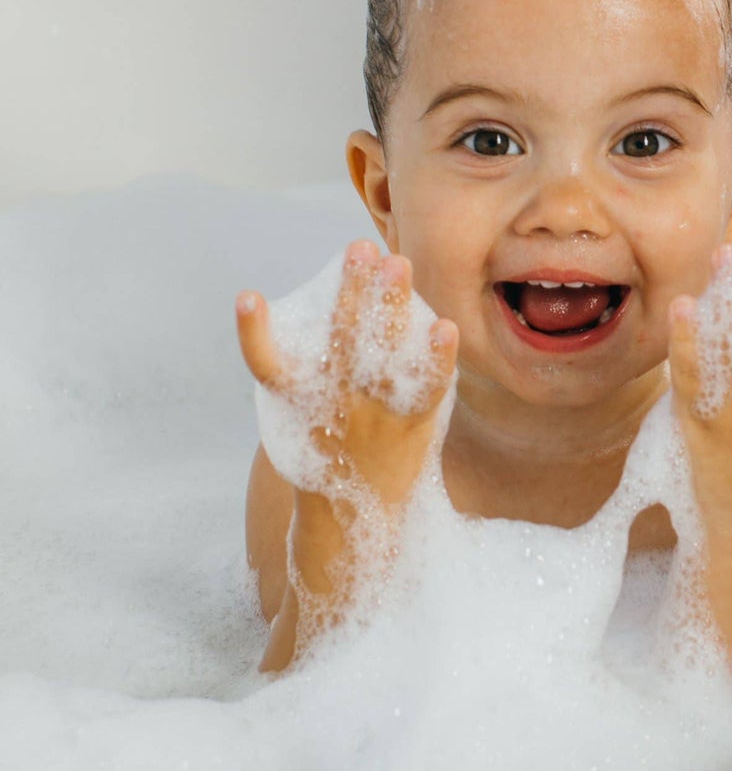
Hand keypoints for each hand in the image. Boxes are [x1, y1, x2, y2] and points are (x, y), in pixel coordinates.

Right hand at [236, 239, 457, 513]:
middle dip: (349, 291)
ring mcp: (373, 416)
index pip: (266, 365)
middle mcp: (332, 405)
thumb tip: (340, 304)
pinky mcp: (412, 427)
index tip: (247, 298)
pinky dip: (435, 359)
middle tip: (358, 248)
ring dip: (389, 307)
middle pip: (337, 341)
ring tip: (397, 263)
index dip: (253, 333)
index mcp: (297, 403)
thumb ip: (311, 371)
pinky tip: (445, 327)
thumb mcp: (303, 418)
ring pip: (379, 355)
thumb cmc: (330, 453)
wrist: (356, 522)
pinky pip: (426, 390)